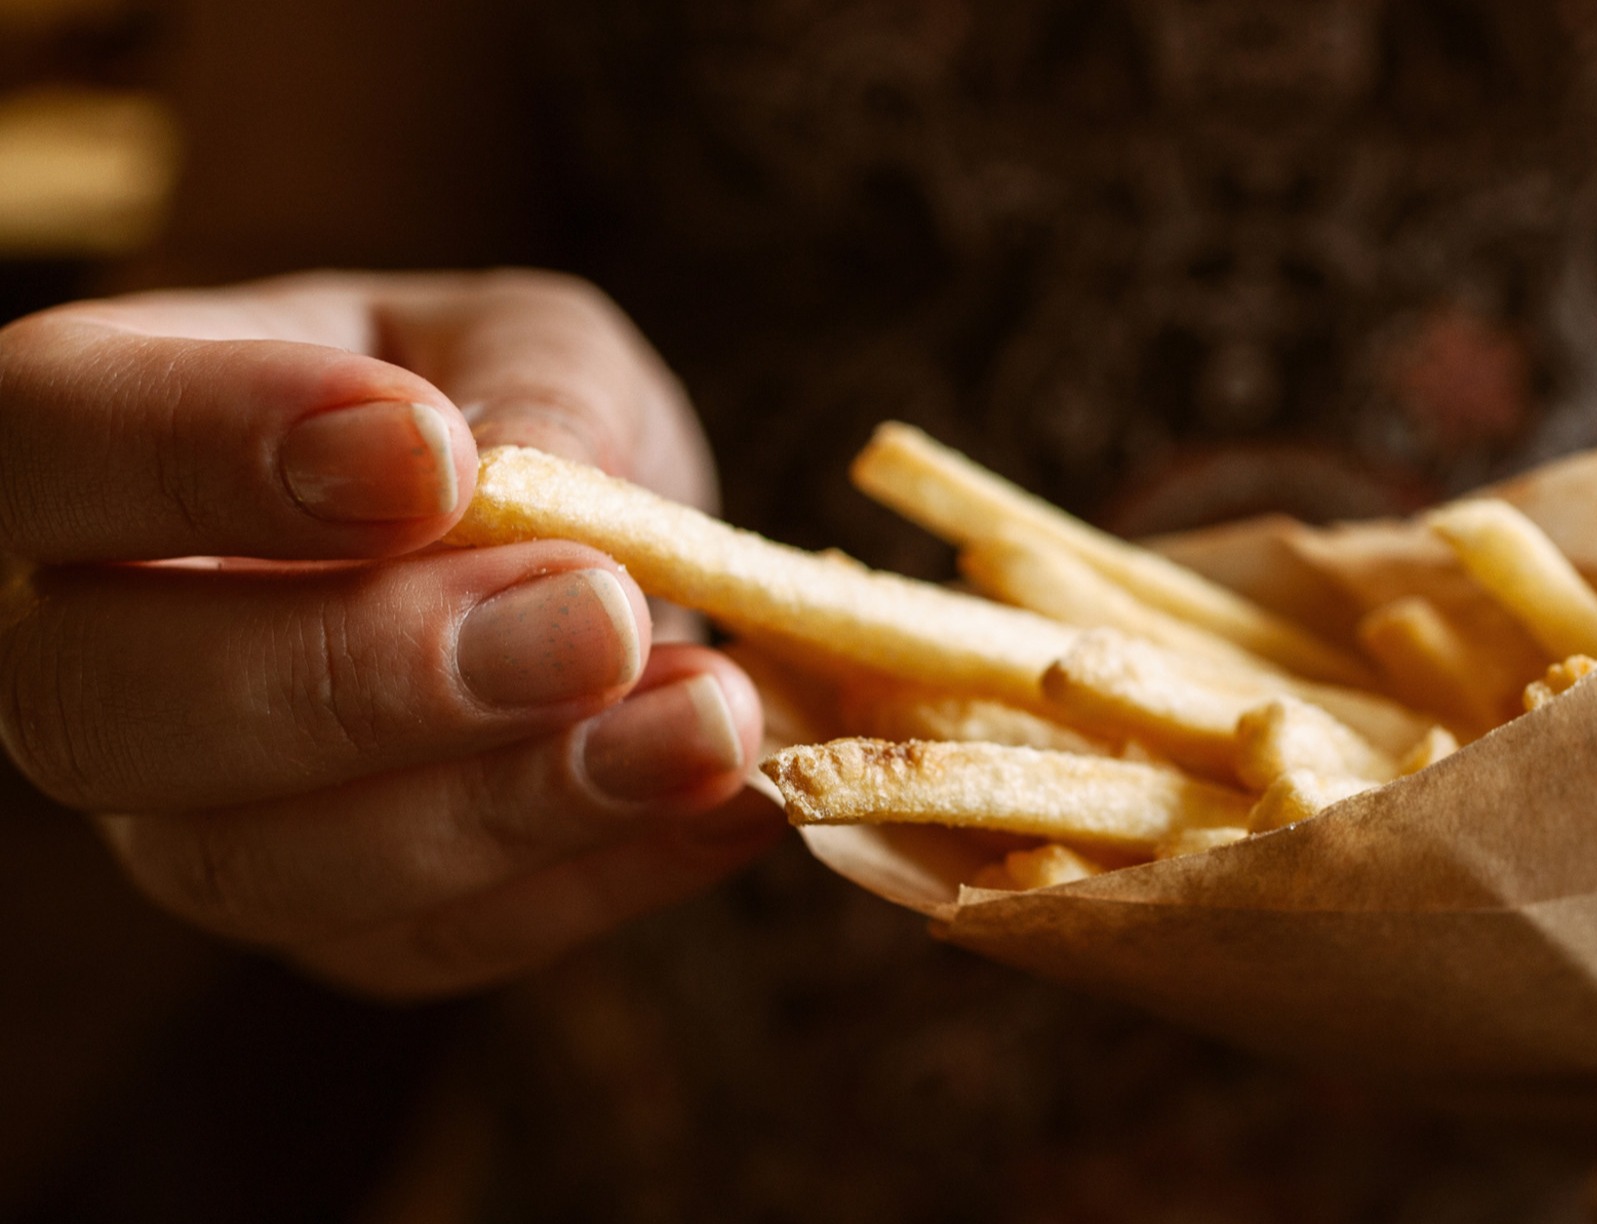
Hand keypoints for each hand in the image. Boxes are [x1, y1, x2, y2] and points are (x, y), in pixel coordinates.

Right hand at [0, 270, 778, 998]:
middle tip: (599, 616)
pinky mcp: (333, 925)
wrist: (560, 549)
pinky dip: (595, 878)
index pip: (52, 438)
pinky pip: (427, 941)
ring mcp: (188, 816)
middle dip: (371, 672)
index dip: (208, 452)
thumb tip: (521, 483)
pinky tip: (731, 800)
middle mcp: (88, 650)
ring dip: (507, 803)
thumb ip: (529, 390)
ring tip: (707, 722)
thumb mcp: (532, 341)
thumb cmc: (502, 408)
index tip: (427, 456)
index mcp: (91, 438)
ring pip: (265, 865)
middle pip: (110, 704)